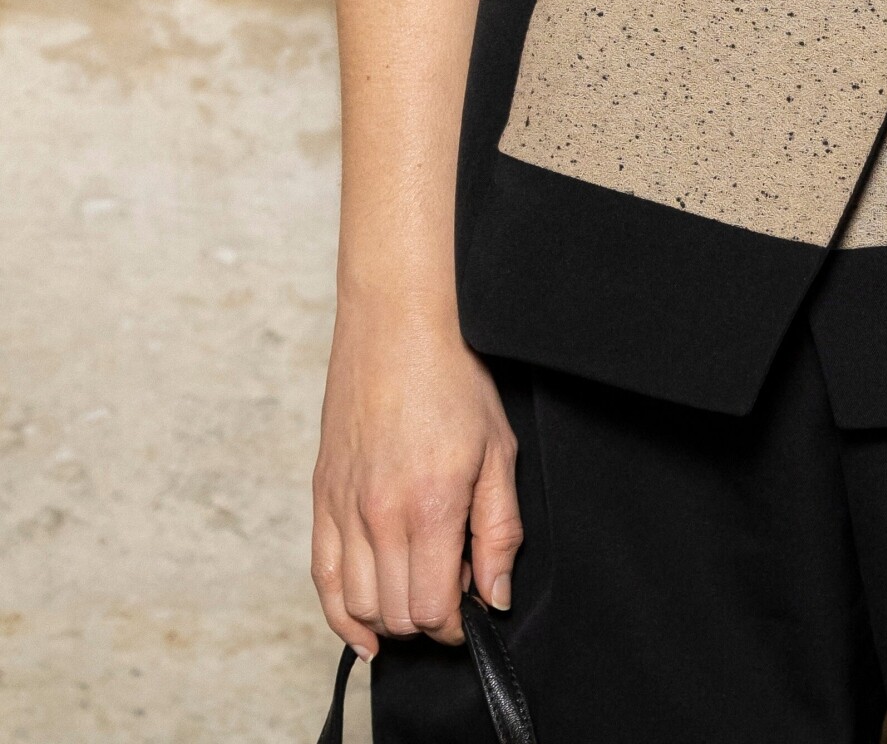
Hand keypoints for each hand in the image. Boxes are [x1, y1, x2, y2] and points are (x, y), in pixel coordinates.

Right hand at [311, 300, 521, 657]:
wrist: (397, 323)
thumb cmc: (453, 379)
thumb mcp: (498, 451)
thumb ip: (499, 531)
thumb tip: (495, 597)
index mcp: (429, 506)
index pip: (432, 611)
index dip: (458, 621)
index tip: (474, 601)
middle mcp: (378, 515)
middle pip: (395, 615)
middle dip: (429, 617)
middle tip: (452, 580)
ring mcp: (343, 508)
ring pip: (358, 606)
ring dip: (390, 616)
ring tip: (418, 584)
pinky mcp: (322, 497)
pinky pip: (323, 579)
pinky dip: (342, 615)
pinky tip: (365, 629)